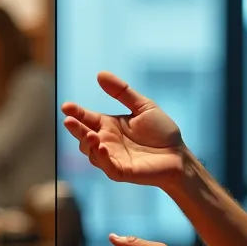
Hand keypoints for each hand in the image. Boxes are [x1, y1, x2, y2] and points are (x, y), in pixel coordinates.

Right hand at [61, 72, 188, 189]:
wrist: (180, 155)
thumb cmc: (162, 132)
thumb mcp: (143, 106)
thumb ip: (122, 92)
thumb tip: (100, 74)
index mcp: (109, 125)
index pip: (87, 118)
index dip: (76, 112)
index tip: (66, 106)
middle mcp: (107, 141)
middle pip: (83, 135)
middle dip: (75, 129)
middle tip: (69, 120)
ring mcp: (112, 157)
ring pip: (91, 152)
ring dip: (88, 143)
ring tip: (91, 135)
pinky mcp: (122, 171)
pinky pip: (107, 166)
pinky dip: (101, 158)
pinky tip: (102, 147)